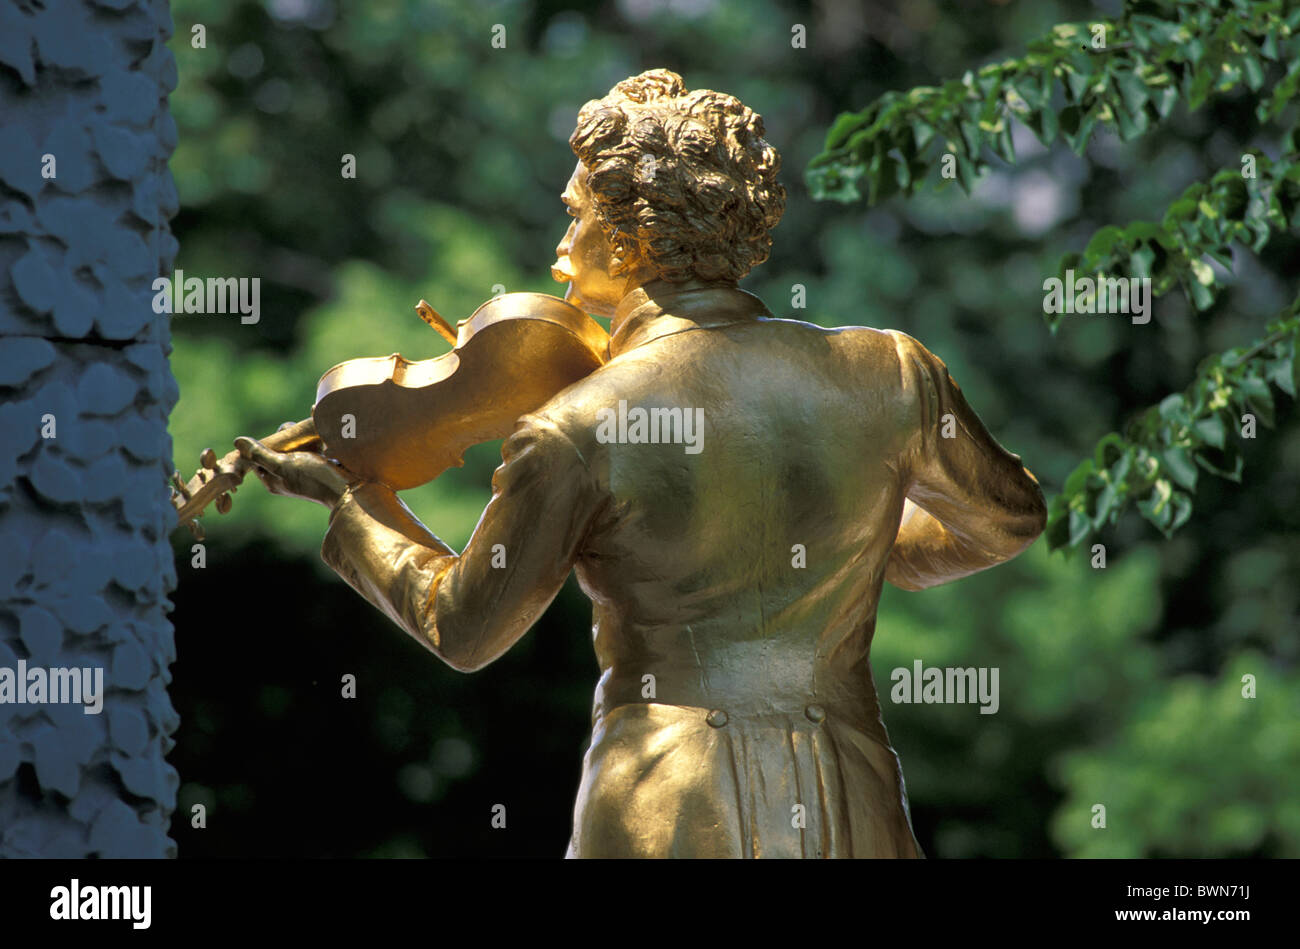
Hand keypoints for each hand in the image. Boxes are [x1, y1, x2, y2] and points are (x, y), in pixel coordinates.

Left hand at [234, 436, 356, 507]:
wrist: (349, 489)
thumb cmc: (313, 478)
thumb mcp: (282, 464)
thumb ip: (260, 454)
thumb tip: (237, 441)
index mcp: (273, 479)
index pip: (259, 455)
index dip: (267, 443)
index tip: (280, 438)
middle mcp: (287, 476)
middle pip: (279, 448)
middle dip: (287, 437)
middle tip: (297, 436)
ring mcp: (305, 470)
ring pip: (297, 445)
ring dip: (303, 434)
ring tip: (312, 427)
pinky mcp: (322, 464)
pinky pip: (315, 444)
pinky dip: (317, 434)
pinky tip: (321, 423)